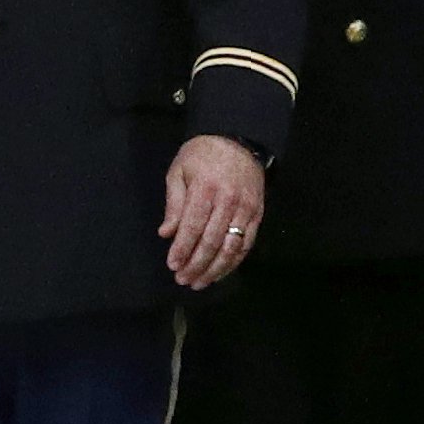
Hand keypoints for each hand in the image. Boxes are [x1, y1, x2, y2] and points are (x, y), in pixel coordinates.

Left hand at [160, 133, 266, 288]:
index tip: (172, 265)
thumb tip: (166, 233)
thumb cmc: (202, 155)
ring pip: (231, 247)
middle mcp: (228, 201)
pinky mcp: (257, 214)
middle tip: (183, 280)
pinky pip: (247, 244)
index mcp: (205, 189)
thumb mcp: (179, 171)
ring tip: (200, 282)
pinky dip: (234, 262)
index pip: (192, 227)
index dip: (182, 249)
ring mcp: (246, 209)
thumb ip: (174, 203)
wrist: (239, 141)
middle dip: (196, 264)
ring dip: (215, 269)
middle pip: (211, 241)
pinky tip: (221, 272)